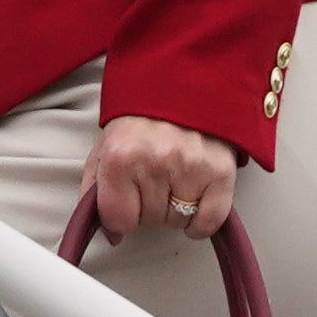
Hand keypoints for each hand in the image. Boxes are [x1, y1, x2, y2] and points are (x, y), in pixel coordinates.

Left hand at [85, 114, 237, 240]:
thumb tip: (110, 234)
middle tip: (152, 176)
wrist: (181, 82)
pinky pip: (209, 222)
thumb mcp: (104, 147)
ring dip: (175, 208)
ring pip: (177, 222)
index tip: (126, 199)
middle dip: (147, 205)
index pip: (118, 218)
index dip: (121, 213)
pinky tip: (194, 198)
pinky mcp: (220, 171)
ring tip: (173, 176)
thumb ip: (96, 191)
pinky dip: (201, 220)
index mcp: (119, 156)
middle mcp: (155, 162)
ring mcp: (190, 167)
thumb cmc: (139, 117)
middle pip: (148, 220)